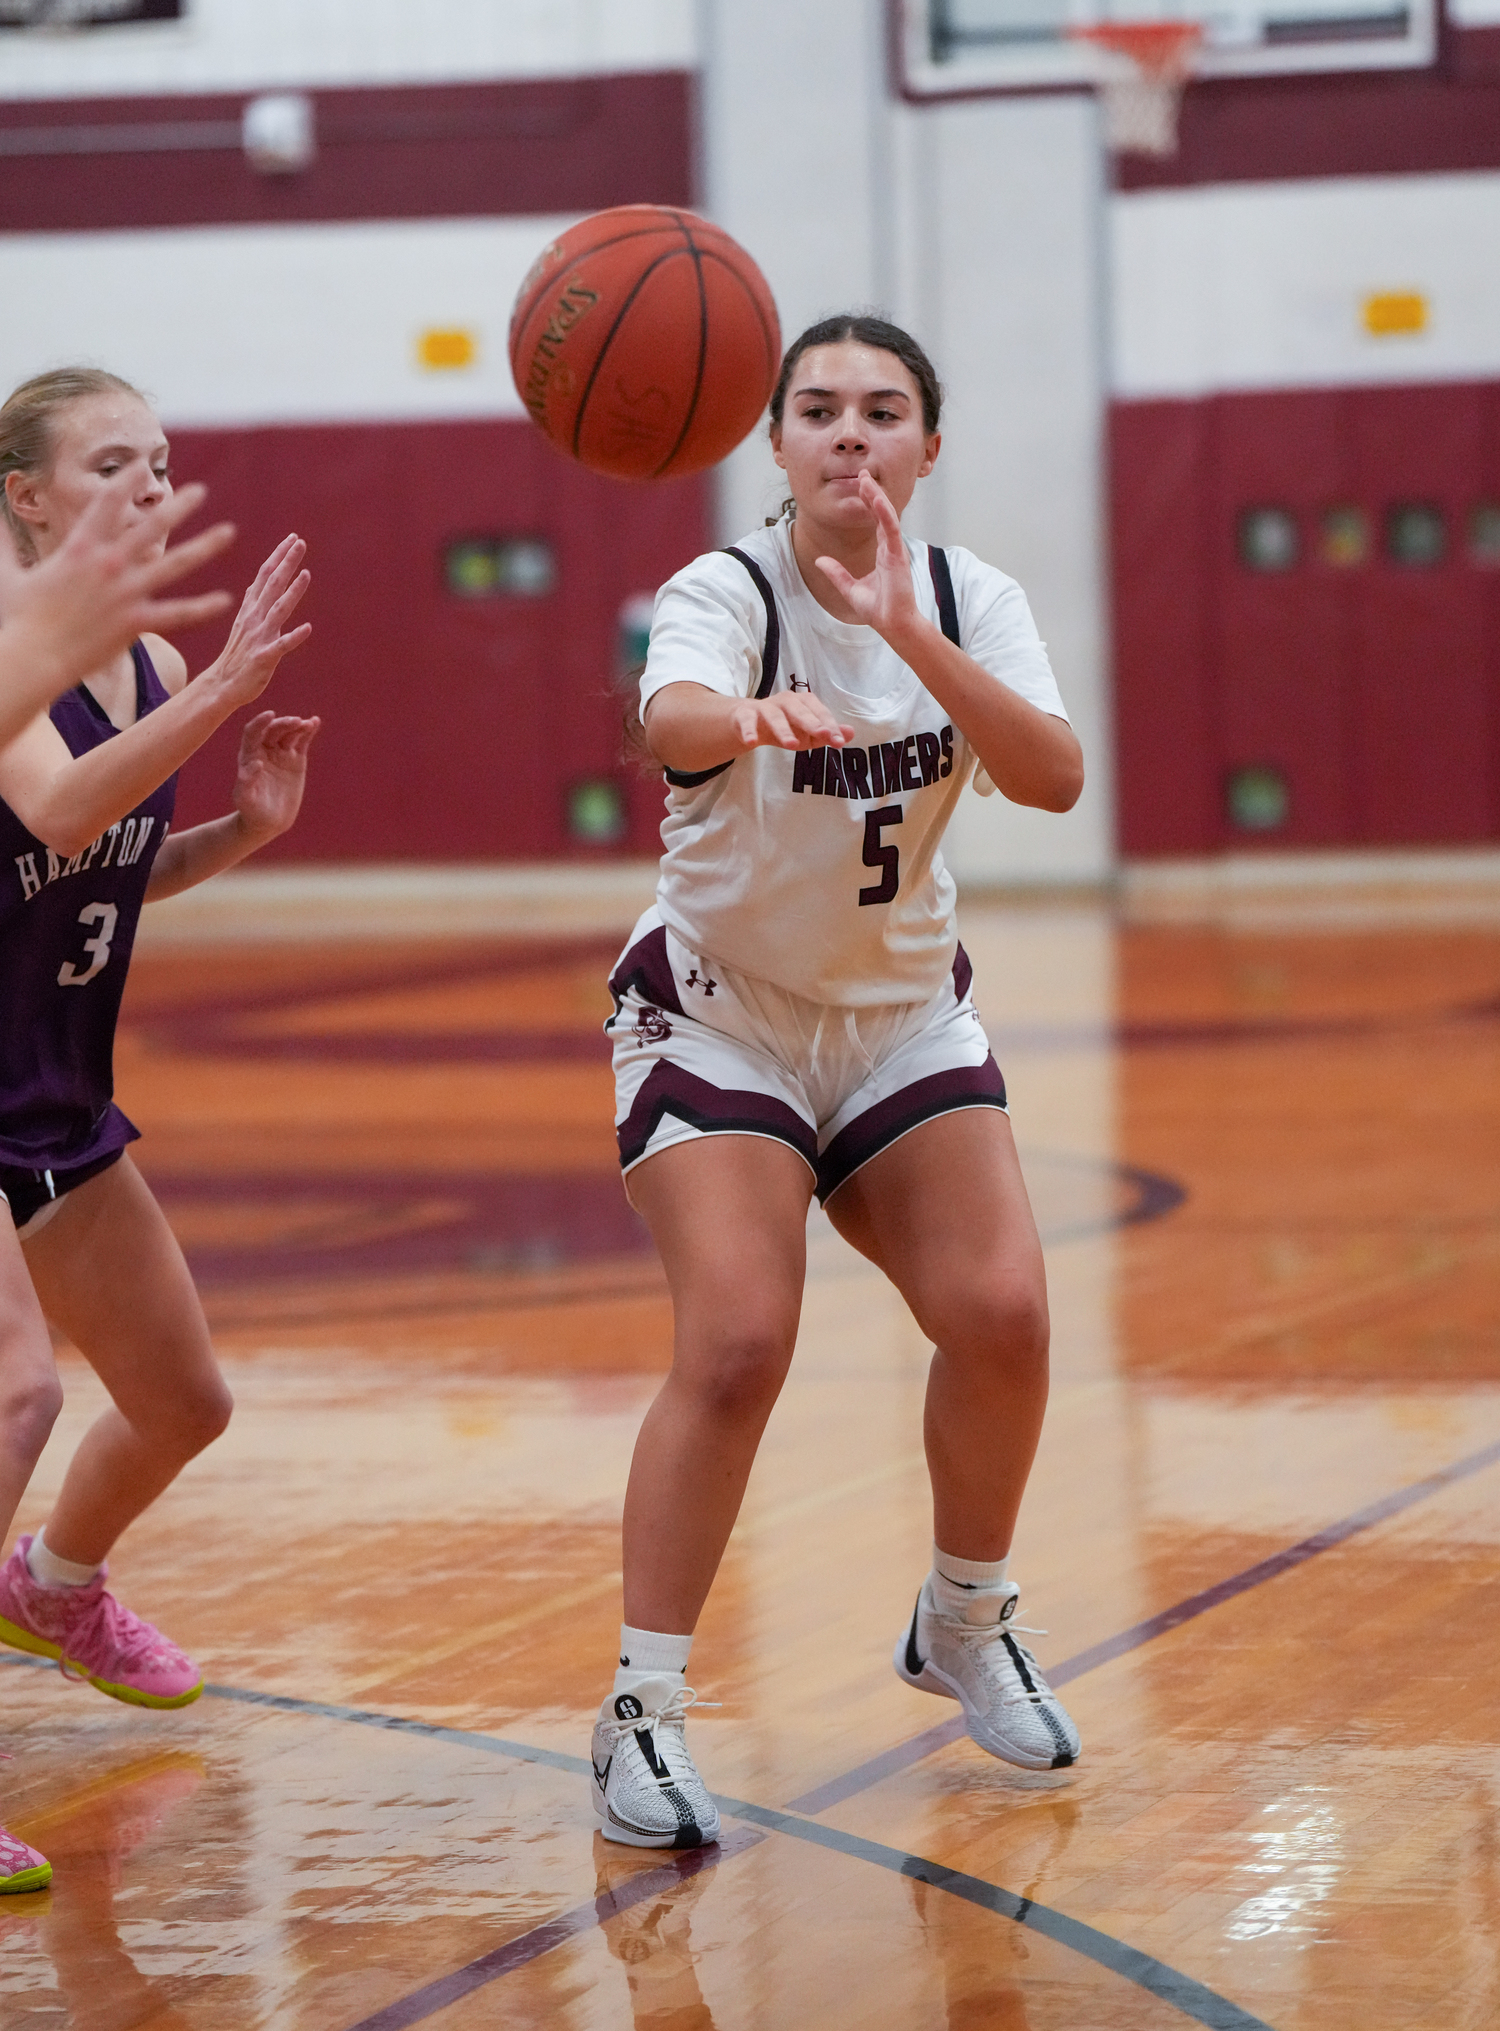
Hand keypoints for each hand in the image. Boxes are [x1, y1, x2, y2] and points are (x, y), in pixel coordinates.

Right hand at [0, 475, 233, 680]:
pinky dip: (202, 608)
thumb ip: (3, 542)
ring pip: (175, 564)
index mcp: (79, 548)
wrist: (32, 656)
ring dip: (205, 547)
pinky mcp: (136, 622)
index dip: (125, 481)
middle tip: (201, 491)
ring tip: (230, 533)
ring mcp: (125, 592)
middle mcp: (108, 564)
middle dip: (178, 506)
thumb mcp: (7, 573)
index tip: (141, 466)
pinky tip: (226, 600)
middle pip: (151, 526)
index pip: (106, 504)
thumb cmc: (18, 618)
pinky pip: (177, 614)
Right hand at [206, 534, 311, 708]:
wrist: (222, 685)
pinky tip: (308, 628)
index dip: (279, 556)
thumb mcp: (246, 622)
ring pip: (278, 610)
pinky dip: (294, 637)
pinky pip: (281, 646)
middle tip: (300, 542)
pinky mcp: (264, 658)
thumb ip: (256, 602)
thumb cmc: (238, 654)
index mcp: (251, 609)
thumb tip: (262, 582)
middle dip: (286, 562)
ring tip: (306, 574)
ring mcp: (259, 637)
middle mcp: (254, 618)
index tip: (292, 538)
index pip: (265, 576)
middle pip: (272, 585)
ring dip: (292, 591)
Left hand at [232, 710, 320, 841]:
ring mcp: (281, 753)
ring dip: (298, 726)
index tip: (270, 714)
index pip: (253, 733)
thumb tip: (257, 762)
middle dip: (284, 724)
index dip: (260, 722)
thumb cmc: (252, 811)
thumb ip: (246, 782)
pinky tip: (315, 722)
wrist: (269, 821)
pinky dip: (308, 731)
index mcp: (249, 755)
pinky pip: (302, 742)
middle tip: (296, 722)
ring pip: (289, 733)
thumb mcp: (245, 799)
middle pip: (273, 730)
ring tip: (307, 723)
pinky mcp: (296, 760)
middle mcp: (264, 750)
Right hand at [725, 691, 852, 753]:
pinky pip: (747, 721)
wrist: (748, 721)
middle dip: (811, 723)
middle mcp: (786, 701)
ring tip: (791, 745)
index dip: (830, 727)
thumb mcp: (807, 733)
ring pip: (775, 717)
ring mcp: (765, 707)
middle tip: (823, 734)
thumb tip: (850, 734)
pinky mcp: (745, 714)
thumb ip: (827, 734)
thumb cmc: (785, 726)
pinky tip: (751, 742)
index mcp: (804, 703)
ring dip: (783, 730)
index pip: (820, 714)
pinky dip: (748, 730)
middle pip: (800, 711)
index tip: (839, 741)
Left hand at [813, 471, 920, 641]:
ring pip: (887, 516)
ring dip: (877, 496)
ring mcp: (895, 550)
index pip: (876, 521)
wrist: (892, 624)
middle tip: (863, 473)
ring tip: (867, 479)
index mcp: (883, 553)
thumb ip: (836, 573)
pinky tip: (877, 500)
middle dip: (872, 492)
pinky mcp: (898, 556)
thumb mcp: (850, 589)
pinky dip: (885, 513)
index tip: (861, 485)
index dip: (868, 502)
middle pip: (881, 513)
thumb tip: (819, 560)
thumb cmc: (880, 610)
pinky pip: (892, 529)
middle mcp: (890, 548)